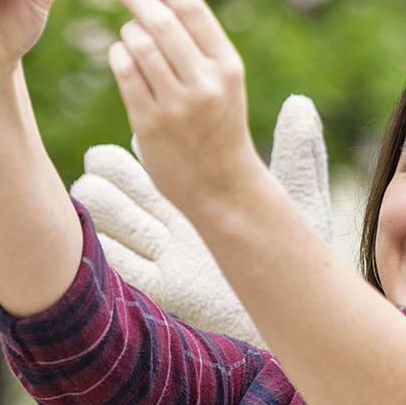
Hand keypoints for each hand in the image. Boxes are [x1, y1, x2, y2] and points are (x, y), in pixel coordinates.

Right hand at [68, 95, 334, 348]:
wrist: (294, 303)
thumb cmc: (296, 248)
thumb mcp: (301, 196)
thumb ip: (298, 149)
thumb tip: (300, 101)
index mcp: (198, 195)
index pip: (152, 152)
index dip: (141, 136)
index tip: (147, 125)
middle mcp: (172, 220)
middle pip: (116, 178)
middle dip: (111, 167)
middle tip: (115, 159)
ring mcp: (160, 252)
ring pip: (105, 211)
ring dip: (106, 202)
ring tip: (114, 197)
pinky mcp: (160, 287)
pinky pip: (113, 258)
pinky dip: (105, 242)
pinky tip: (113, 235)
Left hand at [105, 0, 256, 212]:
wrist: (222, 184)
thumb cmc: (219, 124)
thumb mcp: (224, 83)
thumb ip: (199, 46)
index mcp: (228, 65)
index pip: (193, 9)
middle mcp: (205, 82)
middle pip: (161, 21)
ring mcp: (177, 104)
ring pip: (137, 44)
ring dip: (126, 28)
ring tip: (128, 28)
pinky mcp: (149, 123)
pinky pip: (124, 73)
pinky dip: (118, 55)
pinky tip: (121, 54)